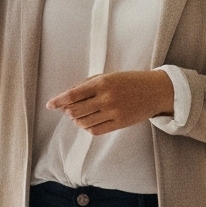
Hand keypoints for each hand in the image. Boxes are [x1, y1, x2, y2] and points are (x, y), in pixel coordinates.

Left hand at [47, 70, 173, 136]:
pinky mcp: (120, 124)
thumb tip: (67, 97)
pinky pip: (95, 130)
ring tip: (80, 115)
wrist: (155, 91)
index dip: (58, 101)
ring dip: (77, 120)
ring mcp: (113, 112)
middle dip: (68, 111)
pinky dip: (87, 127)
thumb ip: (88, 84)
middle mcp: (106, 98)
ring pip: (84, 122)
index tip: (50, 105)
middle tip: (68, 109)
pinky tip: (89, 122)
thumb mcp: (109, 76)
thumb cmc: (130, 81)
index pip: (73, 95)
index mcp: (102, 83)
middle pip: (75, 111)